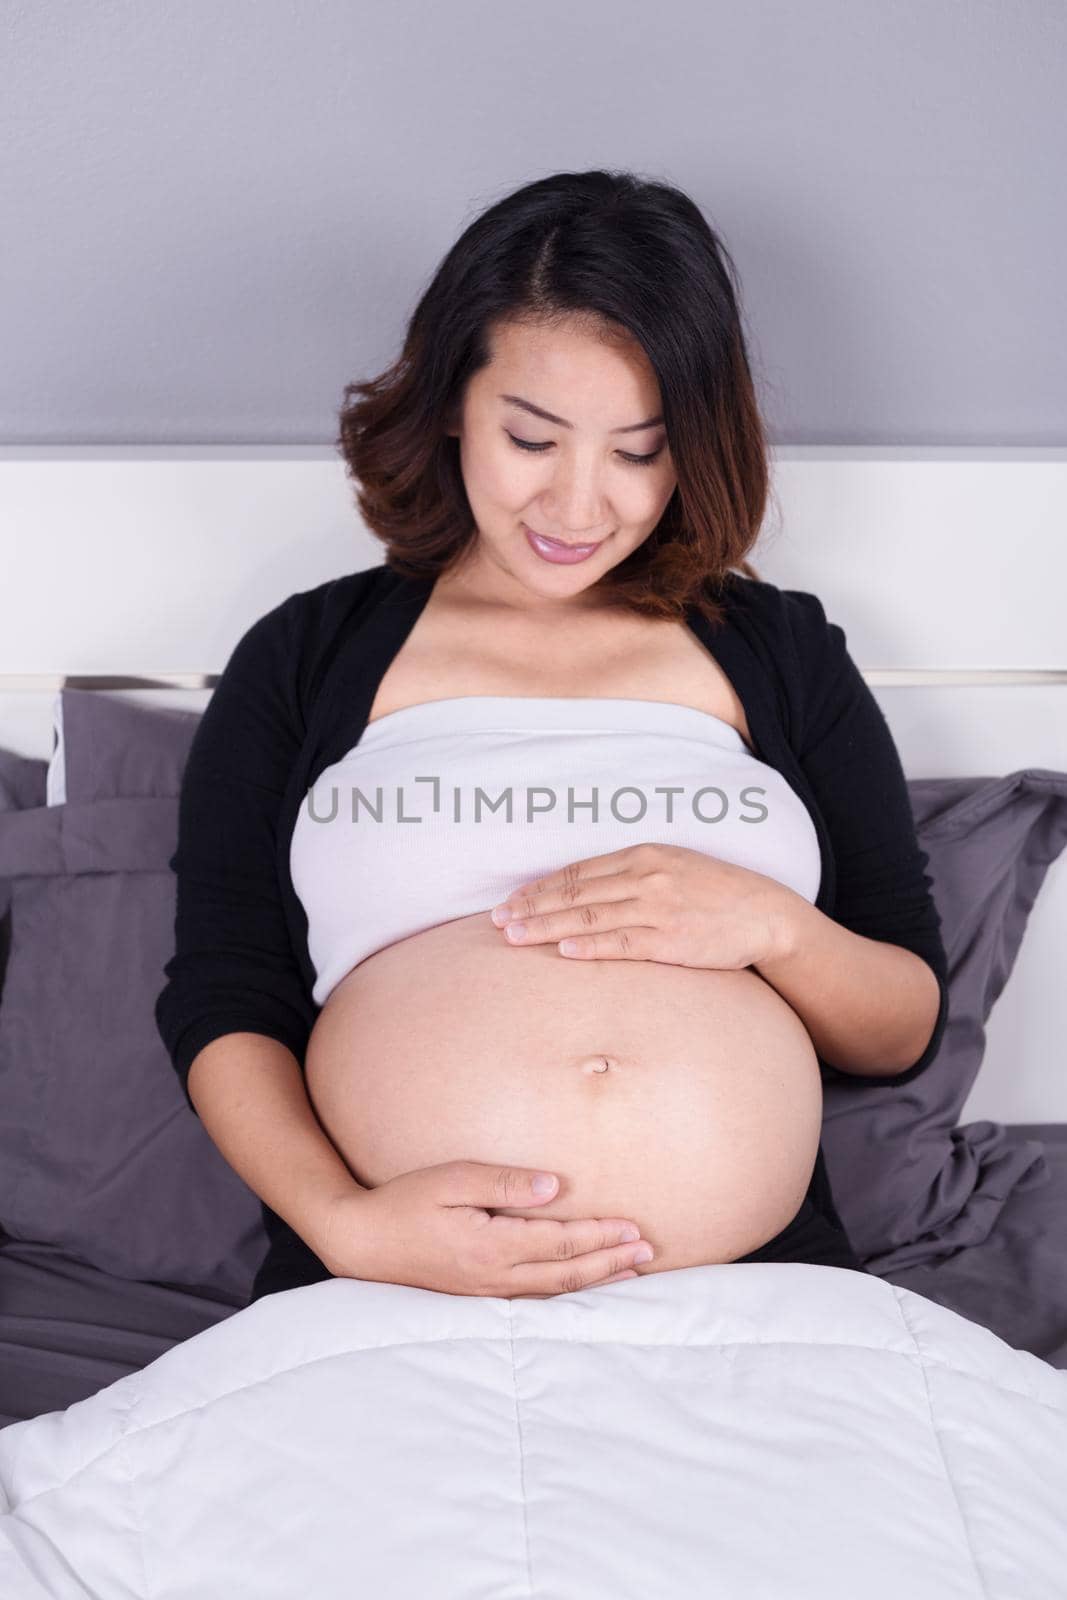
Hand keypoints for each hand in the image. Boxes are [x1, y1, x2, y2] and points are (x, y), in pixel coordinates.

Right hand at [320, 1161, 655, 1297]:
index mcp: (492, 1246)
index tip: (634, 1227)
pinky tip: (581, 1285)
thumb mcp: (453, 1179)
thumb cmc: (405, 1202)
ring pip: (554, 1291)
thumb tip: (557, 1187)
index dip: (601, 1235)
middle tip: (648, 1251)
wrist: (362, 1241)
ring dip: (596, 1280)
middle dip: (611, 1261)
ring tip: (630, 1270)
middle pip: (567, 1273)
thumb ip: (506, 1184)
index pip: (561, 1242)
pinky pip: (534, 1297)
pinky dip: (567, 1292)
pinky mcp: (478, 1294)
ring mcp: (487, 1290)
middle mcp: (495, 1276)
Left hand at [489, 841, 794, 969]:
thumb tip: (588, 890)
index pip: (578, 872)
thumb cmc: (717, 893)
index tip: (511, 900)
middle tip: (496, 920)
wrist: (766, 915)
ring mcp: (657, 908)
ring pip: (588, 917)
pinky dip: (587, 946)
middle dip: (530, 907)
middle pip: (574, 893)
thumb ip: (633, 874)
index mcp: (643, 855)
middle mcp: (645, 877)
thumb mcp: (674, 867)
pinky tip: (560, 950)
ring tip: (513, 936)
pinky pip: (620, 943)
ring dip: (545, 927)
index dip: (540, 887)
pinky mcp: (669, 940)